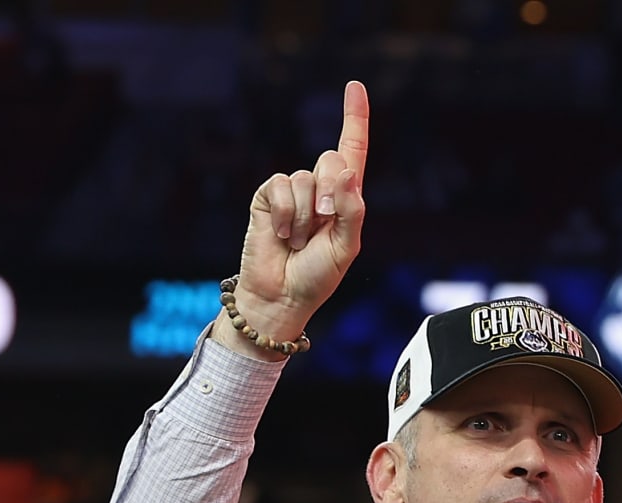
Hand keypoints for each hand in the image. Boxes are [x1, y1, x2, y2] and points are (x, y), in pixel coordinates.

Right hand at [216, 80, 369, 358]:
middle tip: (323, 226)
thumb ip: (352, 209)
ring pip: (305, 178)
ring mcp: (292, 192)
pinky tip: (280, 235)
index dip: (354, 118)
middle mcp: (320, 189)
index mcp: (345, 199)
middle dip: (331, 193)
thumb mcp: (347, 247)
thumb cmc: (318, 277)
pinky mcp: (267, 197)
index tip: (354, 86)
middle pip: (330, 160)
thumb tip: (345, 170)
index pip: (352, 151)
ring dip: (305, 216)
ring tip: (298, 241)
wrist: (281, 296)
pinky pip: (280, 187)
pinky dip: (284, 214)